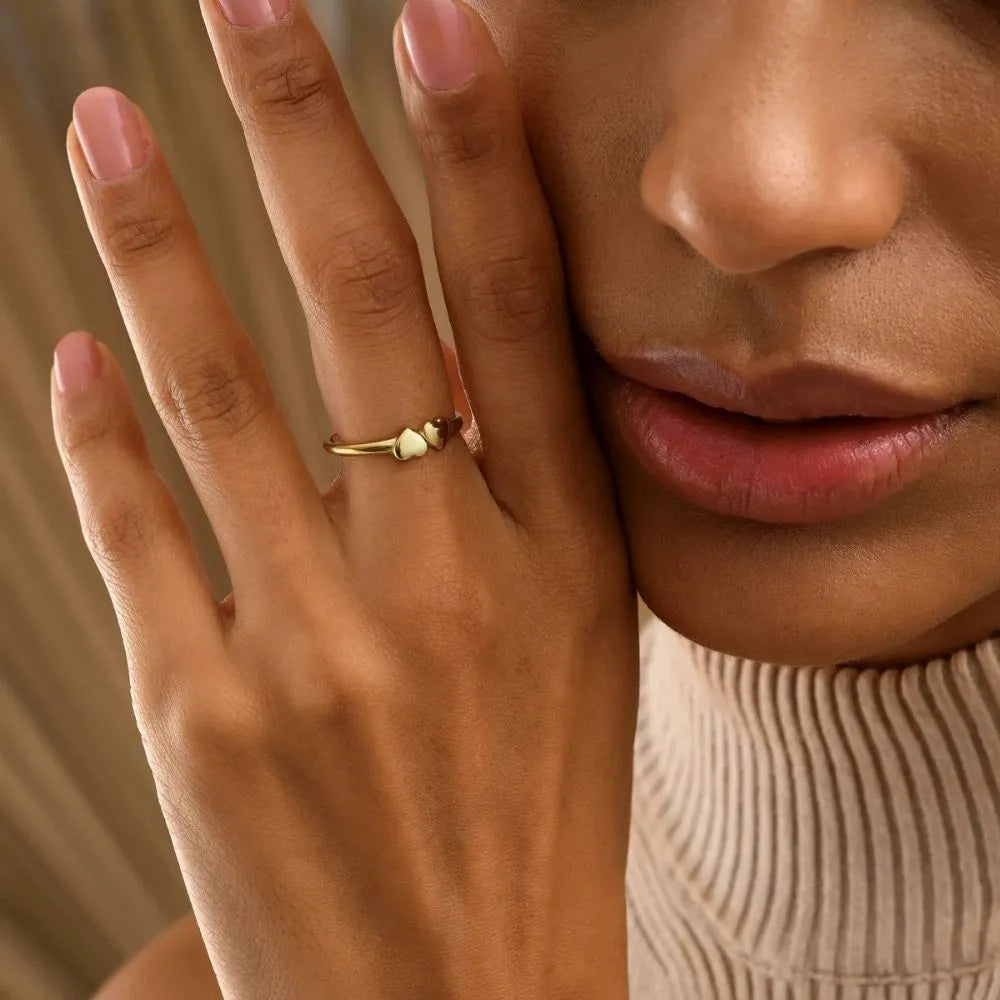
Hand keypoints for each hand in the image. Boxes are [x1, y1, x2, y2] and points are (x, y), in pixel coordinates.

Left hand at [50, 1, 638, 997]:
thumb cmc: (534, 820)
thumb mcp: (578, 648)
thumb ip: (518, 505)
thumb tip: (443, 362)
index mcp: (563, 558)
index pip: (515, 313)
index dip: (473, 158)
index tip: (431, 29)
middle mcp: (450, 580)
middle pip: (364, 307)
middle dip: (300, 132)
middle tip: (249, 4)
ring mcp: (318, 647)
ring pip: (214, 393)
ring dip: (154, 243)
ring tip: (105, 127)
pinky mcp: (207, 717)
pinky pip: (135, 530)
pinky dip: (96, 430)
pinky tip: (74, 351)